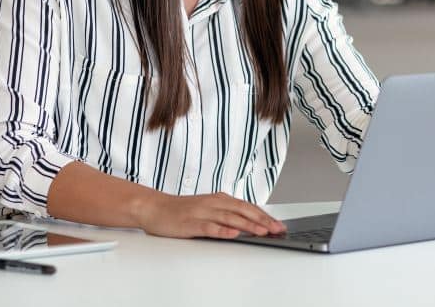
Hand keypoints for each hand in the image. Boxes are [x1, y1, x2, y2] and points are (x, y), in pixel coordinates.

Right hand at [136, 191, 286, 238]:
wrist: (155, 207)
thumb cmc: (183, 211)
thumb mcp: (209, 209)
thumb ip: (227, 214)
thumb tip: (249, 223)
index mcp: (220, 199)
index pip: (248, 207)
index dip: (265, 216)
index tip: (279, 224)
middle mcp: (214, 203)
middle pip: (243, 211)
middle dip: (262, 220)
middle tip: (277, 229)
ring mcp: (203, 212)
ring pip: (230, 218)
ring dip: (248, 225)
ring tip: (262, 231)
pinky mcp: (191, 223)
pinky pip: (209, 227)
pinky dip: (222, 230)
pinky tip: (232, 234)